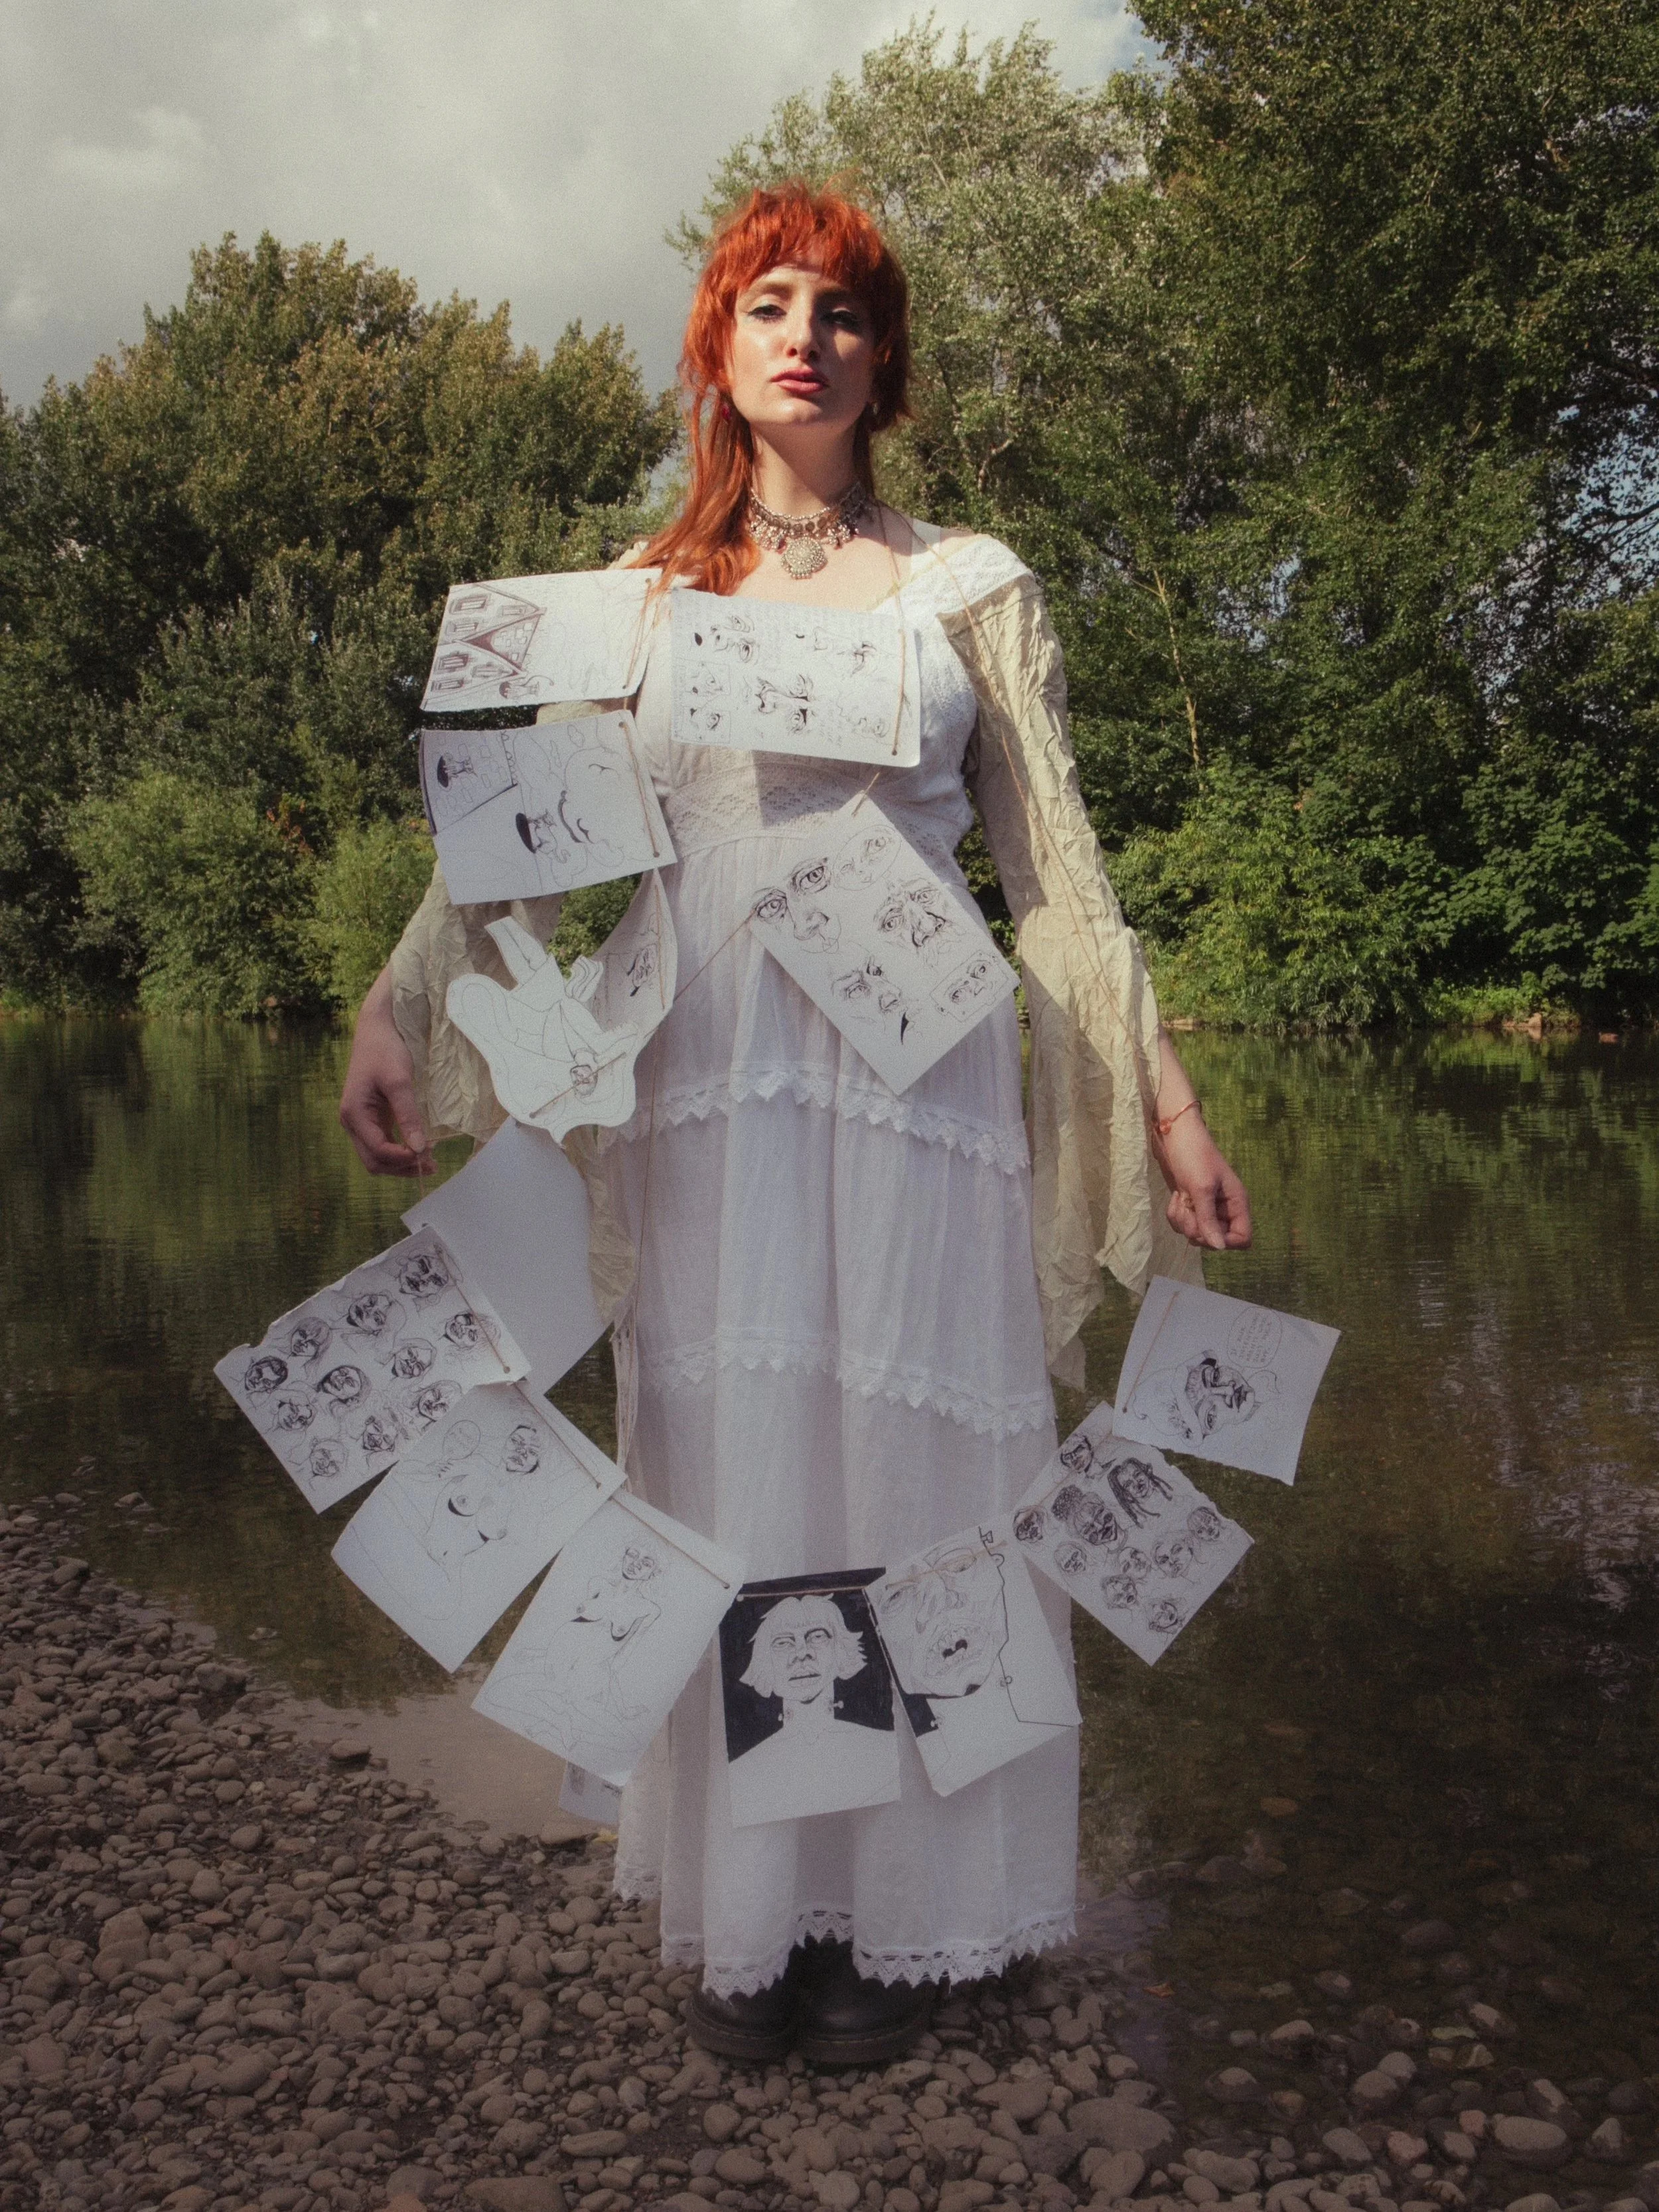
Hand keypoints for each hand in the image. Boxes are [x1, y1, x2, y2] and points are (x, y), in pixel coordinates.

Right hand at [339, 968, 434, 1177]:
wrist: (375, 1030)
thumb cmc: (385, 1051)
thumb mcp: (399, 1081)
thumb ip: (408, 1115)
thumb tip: (419, 1149)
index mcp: (353, 1113)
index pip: (378, 1150)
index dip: (402, 1159)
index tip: (428, 1157)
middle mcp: (351, 1122)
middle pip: (374, 1161)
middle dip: (401, 1167)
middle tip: (431, 1167)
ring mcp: (358, 1121)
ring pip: (376, 1156)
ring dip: (400, 1163)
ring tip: (429, 1163)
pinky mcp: (369, 1118)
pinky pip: (381, 1143)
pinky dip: (398, 1151)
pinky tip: (419, 1149)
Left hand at [1155, 1106, 1252, 1251]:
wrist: (1174, 1136)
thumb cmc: (1193, 1156)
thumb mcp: (1201, 1188)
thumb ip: (1208, 1219)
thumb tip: (1219, 1248)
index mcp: (1237, 1203)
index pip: (1243, 1238)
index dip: (1226, 1241)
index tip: (1207, 1229)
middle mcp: (1225, 1209)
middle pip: (1216, 1240)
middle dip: (1198, 1229)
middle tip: (1189, 1209)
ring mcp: (1207, 1208)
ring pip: (1197, 1234)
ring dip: (1184, 1221)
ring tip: (1181, 1199)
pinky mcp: (1191, 1205)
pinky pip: (1184, 1224)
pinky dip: (1177, 1214)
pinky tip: (1175, 1198)